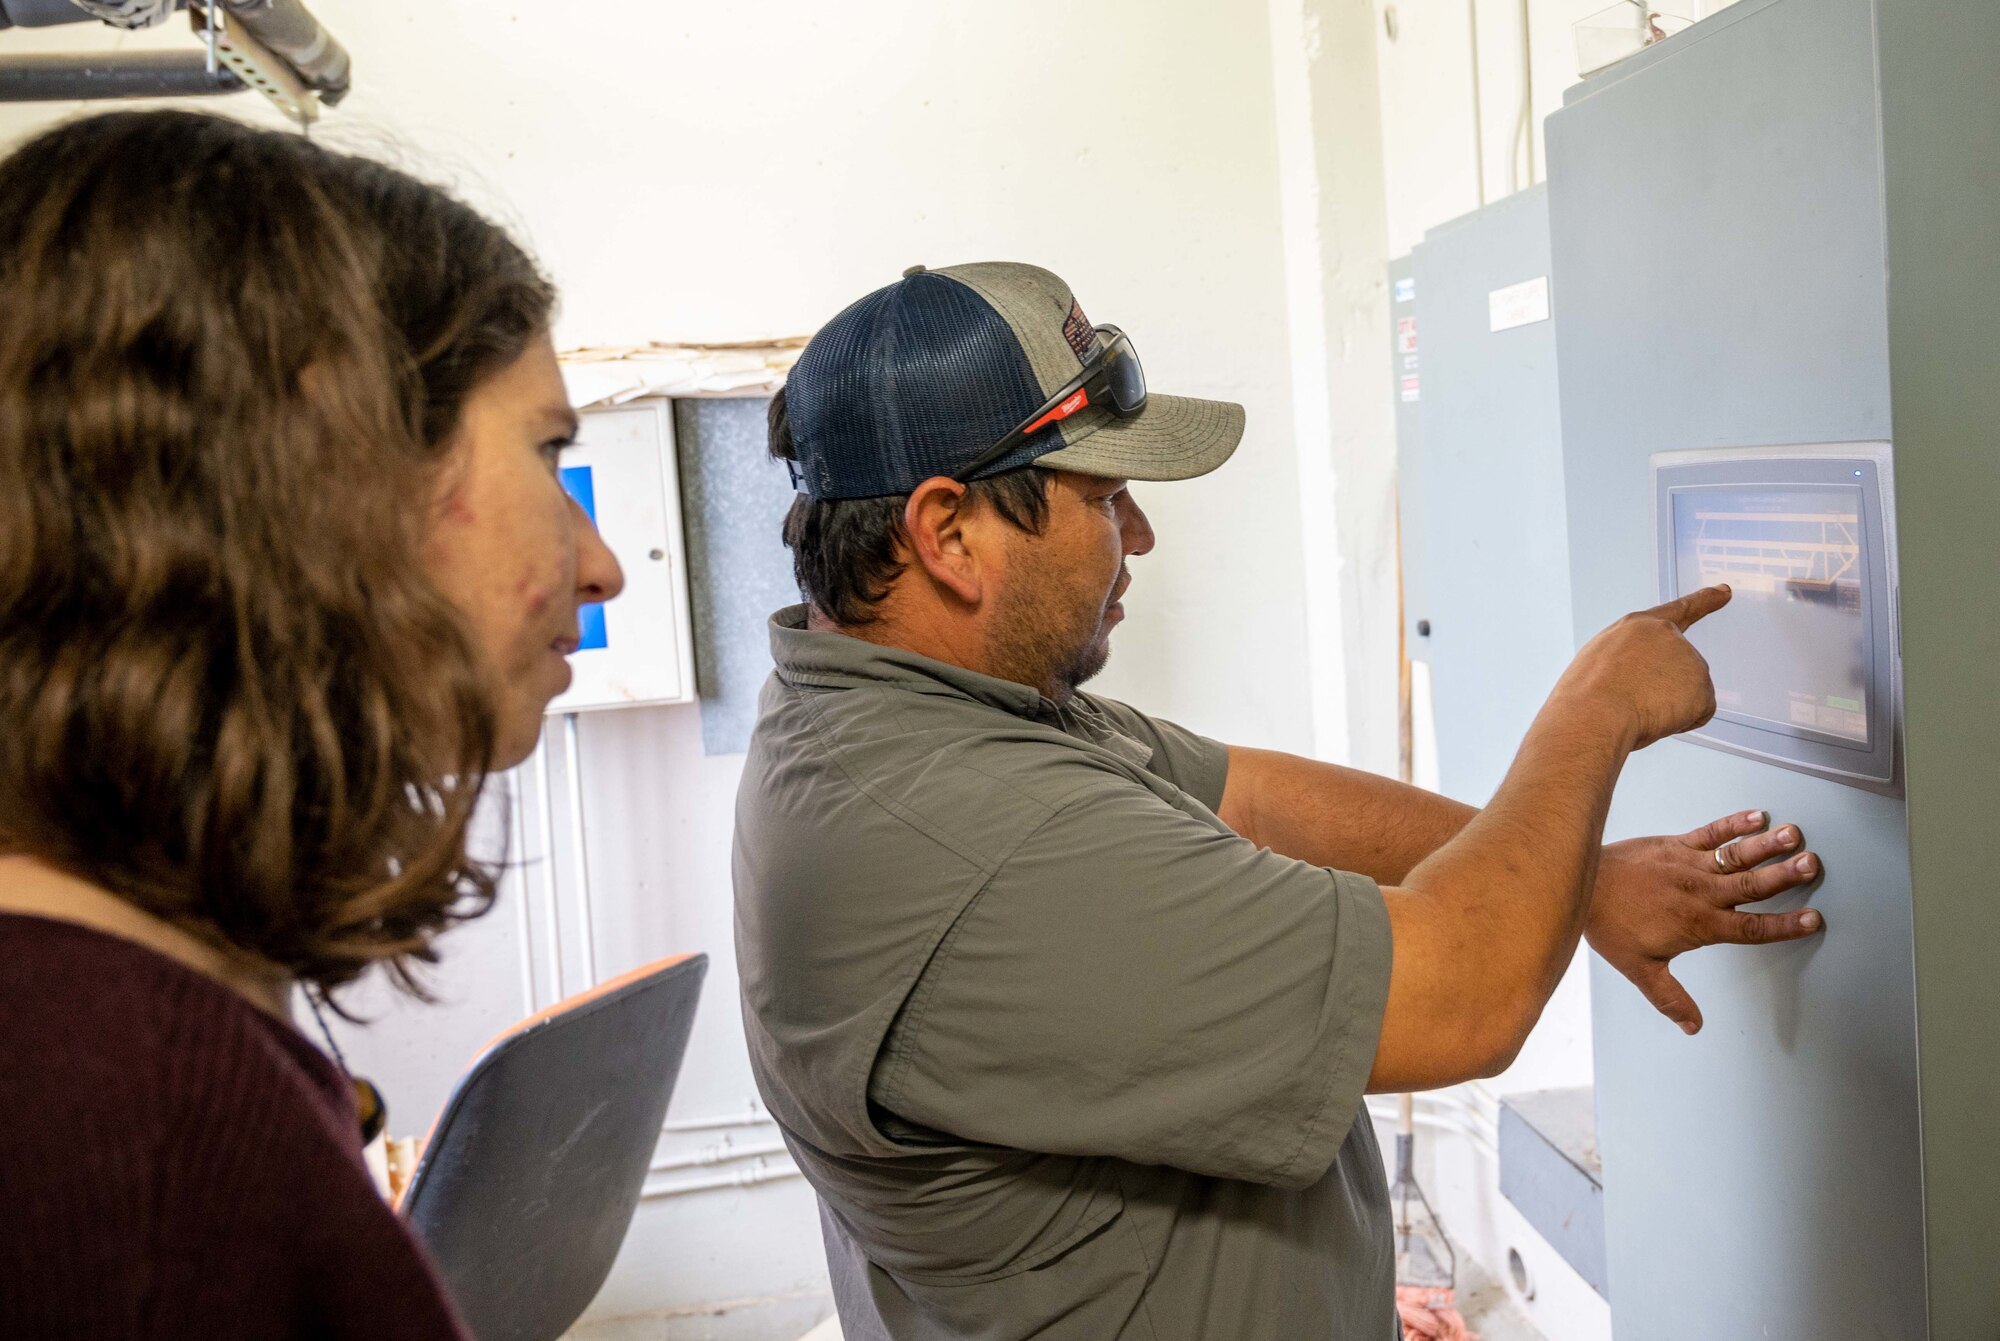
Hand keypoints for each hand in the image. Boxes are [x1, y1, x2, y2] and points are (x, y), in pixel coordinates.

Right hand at [1554, 586, 1728, 750]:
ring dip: (1669, 706)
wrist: (1594, 713)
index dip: (1705, 600)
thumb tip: (1648, 687)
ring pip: (1689, 693)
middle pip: (1681, 668)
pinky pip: (1699, 712)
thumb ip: (1631, 662)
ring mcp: (1688, 657)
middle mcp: (1667, 635)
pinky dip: (1683, 721)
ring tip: (1637, 706)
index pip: (1678, 610)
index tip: (1724, 591)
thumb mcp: (1602, 664)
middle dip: (1666, 688)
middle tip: (1632, 699)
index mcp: (1638, 627)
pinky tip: (1657, 717)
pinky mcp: (1702, 684)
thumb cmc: (1588, 695)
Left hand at [1586, 808, 1822, 1033]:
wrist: (1582, 884)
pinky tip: (1757, 815)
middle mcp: (1701, 893)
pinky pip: (1711, 832)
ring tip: (1794, 835)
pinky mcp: (1677, 845)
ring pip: (1737, 855)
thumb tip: (1693, 1027)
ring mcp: (1690, 865)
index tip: (1813, 920)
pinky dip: (1734, 823)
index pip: (1751, 928)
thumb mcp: (1640, 969)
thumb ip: (1670, 998)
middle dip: (1785, 876)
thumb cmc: (1608, 924)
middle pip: (1752, 886)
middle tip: (1813, 865)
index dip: (1784, 926)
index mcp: (1699, 924)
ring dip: (1767, 845)